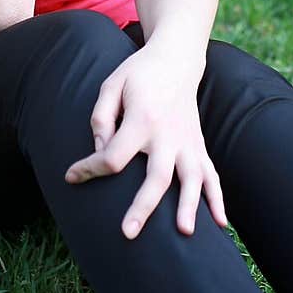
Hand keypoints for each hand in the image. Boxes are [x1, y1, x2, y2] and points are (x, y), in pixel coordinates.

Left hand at [64, 43, 226, 238]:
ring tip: (185, 233)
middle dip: (142, 206)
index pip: (114, 155)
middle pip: (157, 176)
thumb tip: (100, 151)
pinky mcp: (199, 146)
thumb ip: (101, 118)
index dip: (90, 168)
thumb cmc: (138, 74)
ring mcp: (188, 142)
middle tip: (127, 233)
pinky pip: (212, 175)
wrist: (176, 59)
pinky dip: (218, 199)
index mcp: (142, 118)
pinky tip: (221, 224)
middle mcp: (168, 134)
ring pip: (192, 179)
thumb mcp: (111, 85)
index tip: (72, 176)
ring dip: (190, 206)